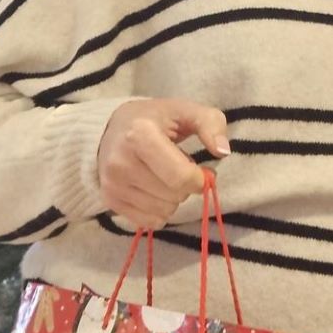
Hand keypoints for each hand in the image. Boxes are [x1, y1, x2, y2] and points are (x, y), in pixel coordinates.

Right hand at [96, 98, 230, 228]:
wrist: (112, 130)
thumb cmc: (154, 120)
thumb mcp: (185, 111)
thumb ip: (211, 124)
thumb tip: (222, 151)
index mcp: (139, 135)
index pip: (180, 177)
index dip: (200, 179)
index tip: (201, 171)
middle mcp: (120, 163)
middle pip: (174, 196)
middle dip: (186, 186)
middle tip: (178, 168)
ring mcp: (112, 184)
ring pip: (164, 211)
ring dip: (173, 199)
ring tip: (163, 176)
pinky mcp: (110, 200)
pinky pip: (150, 222)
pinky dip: (159, 210)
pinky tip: (154, 190)